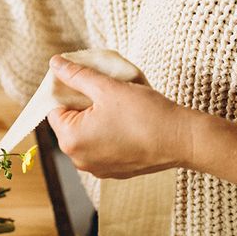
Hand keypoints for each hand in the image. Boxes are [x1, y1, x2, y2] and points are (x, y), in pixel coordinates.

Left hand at [46, 55, 194, 178]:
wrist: (182, 140)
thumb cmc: (144, 114)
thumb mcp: (107, 87)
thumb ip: (77, 75)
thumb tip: (56, 63)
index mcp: (70, 140)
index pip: (55, 109)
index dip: (68, 91)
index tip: (85, 80)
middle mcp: (79, 160)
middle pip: (70, 124)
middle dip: (83, 105)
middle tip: (104, 90)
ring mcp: (97, 169)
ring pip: (88, 136)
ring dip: (97, 119)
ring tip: (118, 105)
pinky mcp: (115, 172)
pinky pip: (103, 148)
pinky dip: (110, 134)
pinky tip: (127, 122)